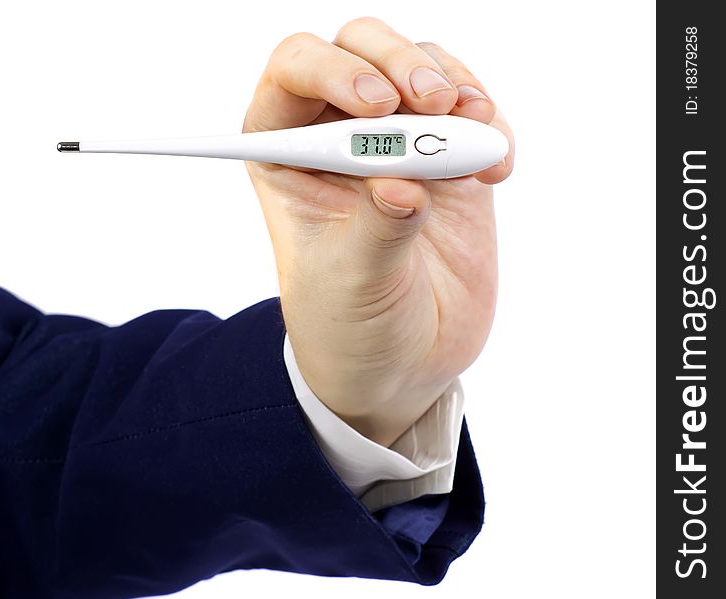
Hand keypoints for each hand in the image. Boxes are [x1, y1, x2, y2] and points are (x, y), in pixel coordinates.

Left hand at [243, 17, 514, 446]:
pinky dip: (490, 124)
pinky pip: (472, 111)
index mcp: (289, 157)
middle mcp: (341, 138)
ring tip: (475, 134)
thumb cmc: (351, 325)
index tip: (378, 105)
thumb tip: (404, 184)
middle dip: (400, 64)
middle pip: (363, 50)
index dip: (332, 70)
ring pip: (422, 68)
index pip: (294, 74)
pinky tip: (494, 164)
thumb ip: (378, 229)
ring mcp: (400, 145)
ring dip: (453, 85)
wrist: (405, 360)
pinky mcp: (450, 161)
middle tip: (434, 105)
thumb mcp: (352, 285)